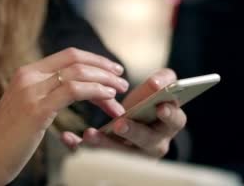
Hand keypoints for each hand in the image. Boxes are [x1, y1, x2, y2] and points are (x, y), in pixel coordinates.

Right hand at [0, 48, 128, 184]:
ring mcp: (32, 91)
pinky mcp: (37, 109)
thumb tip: (71, 89)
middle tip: (123, 81)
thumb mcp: (26, 107)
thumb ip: (44, 93)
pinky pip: (74, 91)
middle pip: (76, 60)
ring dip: (105, 82)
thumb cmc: (7, 139)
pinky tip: (107, 99)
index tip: (112, 70)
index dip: (95, 59)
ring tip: (119, 95)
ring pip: (79, 73)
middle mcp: (29, 76)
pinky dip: (95, 91)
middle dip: (104, 68)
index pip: (68, 55)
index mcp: (27, 72)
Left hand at [61, 69, 186, 157]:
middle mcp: (155, 143)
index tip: (160, 108)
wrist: (131, 128)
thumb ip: (162, 82)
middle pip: (147, 141)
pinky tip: (69, 138)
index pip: (175, 121)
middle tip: (120, 124)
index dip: (169, 114)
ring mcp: (134, 156)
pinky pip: (94, 158)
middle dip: (133, 132)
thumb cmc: (146, 106)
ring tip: (89, 134)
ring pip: (120, 154)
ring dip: (104, 143)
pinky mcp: (112, 161)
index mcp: (168, 125)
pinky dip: (80, 147)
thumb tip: (158, 82)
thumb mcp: (156, 94)